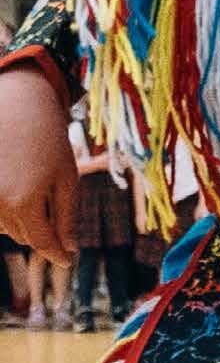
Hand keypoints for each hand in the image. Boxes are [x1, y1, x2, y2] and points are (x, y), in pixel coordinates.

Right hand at [0, 64, 77, 263]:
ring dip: (21, 220)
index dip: (57, 254)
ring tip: (32, 191)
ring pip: (3, 226)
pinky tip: (17, 193)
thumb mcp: (66, 179)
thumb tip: (68, 249)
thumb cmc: (49, 138)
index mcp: (24, 202)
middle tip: (55, 217)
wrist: (18, 102)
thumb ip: (66, 217)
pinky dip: (4, 210)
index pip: (41, 242)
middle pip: (22, 236)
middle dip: (41, 233)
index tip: (69, 260)